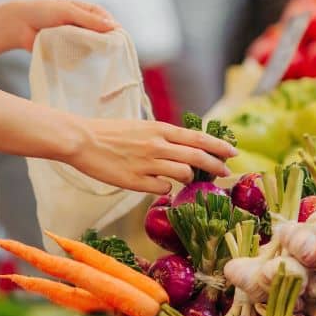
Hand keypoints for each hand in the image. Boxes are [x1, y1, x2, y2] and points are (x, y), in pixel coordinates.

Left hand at [0, 0, 118, 61]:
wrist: (20, 25)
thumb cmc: (44, 12)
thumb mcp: (68, 12)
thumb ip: (89, 20)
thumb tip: (114, 27)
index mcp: (89, 12)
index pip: (109, 22)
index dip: (116, 32)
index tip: (120, 44)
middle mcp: (86, 26)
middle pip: (104, 38)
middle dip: (108, 46)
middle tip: (113, 59)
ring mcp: (78, 40)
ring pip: (94, 49)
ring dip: (96, 56)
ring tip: (101, 66)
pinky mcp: (69, 52)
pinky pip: (81, 58)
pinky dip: (84, 62)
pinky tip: (88, 69)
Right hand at [60, 118, 237, 194]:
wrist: (82, 140)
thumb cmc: (110, 133)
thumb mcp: (141, 127)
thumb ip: (163, 137)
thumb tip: (184, 148)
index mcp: (159, 129)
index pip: (198, 137)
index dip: (219, 146)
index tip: (233, 153)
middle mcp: (157, 145)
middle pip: (197, 157)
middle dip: (216, 166)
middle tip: (226, 173)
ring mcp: (147, 164)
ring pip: (183, 174)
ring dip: (189, 179)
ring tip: (186, 179)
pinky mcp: (135, 181)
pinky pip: (162, 188)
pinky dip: (165, 188)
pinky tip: (158, 184)